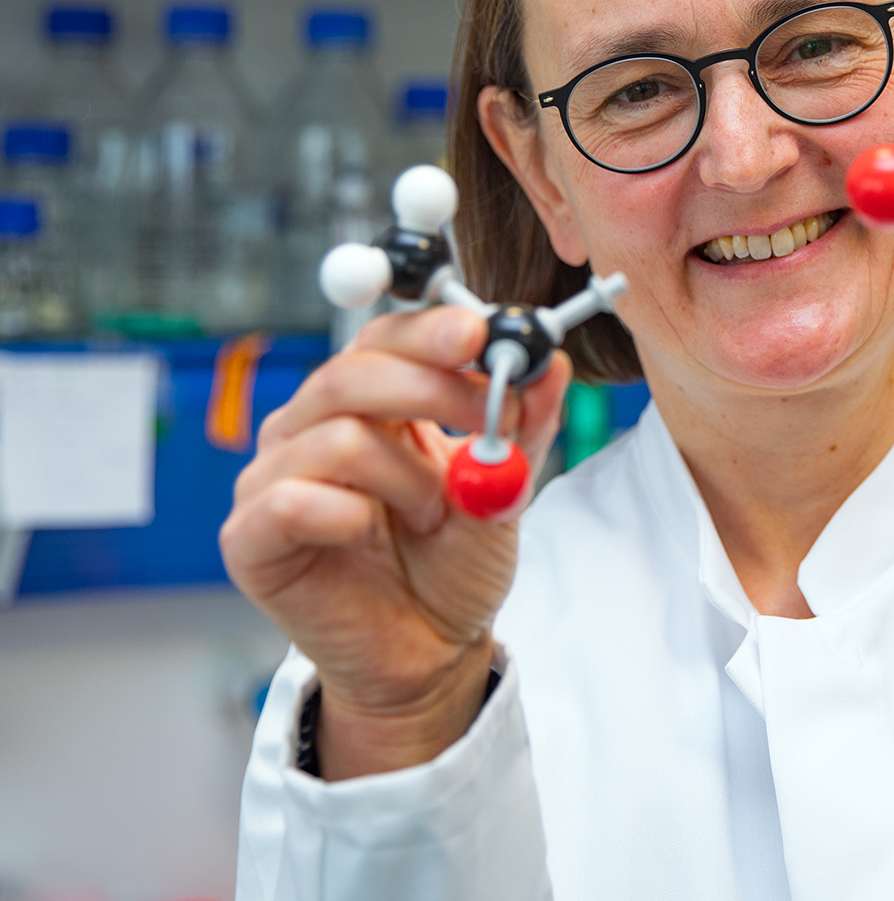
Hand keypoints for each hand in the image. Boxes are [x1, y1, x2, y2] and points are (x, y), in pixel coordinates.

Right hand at [221, 306, 570, 777]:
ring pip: (338, 437)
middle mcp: (307, 429)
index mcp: (364, 404)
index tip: (481, 332)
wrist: (431, 653)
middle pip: (352, 373)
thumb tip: (554, 360)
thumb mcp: (504, 488)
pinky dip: (351, 515)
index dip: (430, 330)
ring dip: (408, 477)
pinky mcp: (249, 538)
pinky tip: (371, 538)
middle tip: (488, 414)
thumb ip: (522, 425)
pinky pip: (296, 500)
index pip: (383, 339)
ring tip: (432, 516)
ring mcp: (270, 480)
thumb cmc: (453, 565)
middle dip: (432, 387)